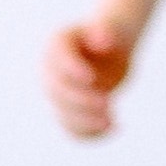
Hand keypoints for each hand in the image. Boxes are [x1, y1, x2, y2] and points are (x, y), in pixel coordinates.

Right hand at [42, 12, 138, 140]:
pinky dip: (90, 134)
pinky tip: (114, 128)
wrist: (108, 51)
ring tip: (110, 122)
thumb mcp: (109, 31)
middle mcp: (51, 72)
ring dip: (84, 123)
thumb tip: (105, 41)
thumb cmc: (107, 38)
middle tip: (107, 101)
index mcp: (56, 45)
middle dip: (80, 100)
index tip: (91, 78)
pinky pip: (73, 129)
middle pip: (57, 92)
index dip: (71, 69)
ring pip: (63, 115)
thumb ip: (105, 33)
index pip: (57, 58)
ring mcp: (58, 96)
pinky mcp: (69, 112)